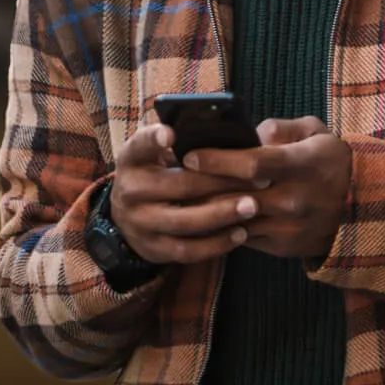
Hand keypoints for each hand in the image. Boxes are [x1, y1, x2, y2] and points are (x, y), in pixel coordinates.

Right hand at [109, 123, 266, 265]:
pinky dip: (216, 244)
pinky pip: (187, 251)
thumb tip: (230, 137)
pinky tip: (241, 233)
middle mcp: (130, 191)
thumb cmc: (157, 174)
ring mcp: (139, 223)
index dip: (154, 139)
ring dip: (221, 214)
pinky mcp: (153, 249)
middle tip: (256, 178)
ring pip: (184, 221)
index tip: (172, 133)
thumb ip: (182, 144)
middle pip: (178, 185)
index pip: (140, 145)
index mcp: (133, 159)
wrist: (128, 217)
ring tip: (252, 206)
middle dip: (219, 182)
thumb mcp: (157, 155)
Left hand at [183, 117, 351, 258]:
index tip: (189, 154)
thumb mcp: (315, 132)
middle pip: (236, 195)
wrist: (359, 207)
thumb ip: (281, 128)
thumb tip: (250, 133)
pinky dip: (222, 225)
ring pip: (235, 220)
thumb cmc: (330, 161)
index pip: (253, 164)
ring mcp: (288, 227)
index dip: (218, 160)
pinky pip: (243, 237)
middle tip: (173, 174)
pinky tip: (204, 212)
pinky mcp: (281, 246)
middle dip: (200, 185)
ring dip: (206, 208)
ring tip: (180, 194)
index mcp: (304, 165)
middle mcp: (295, 199)